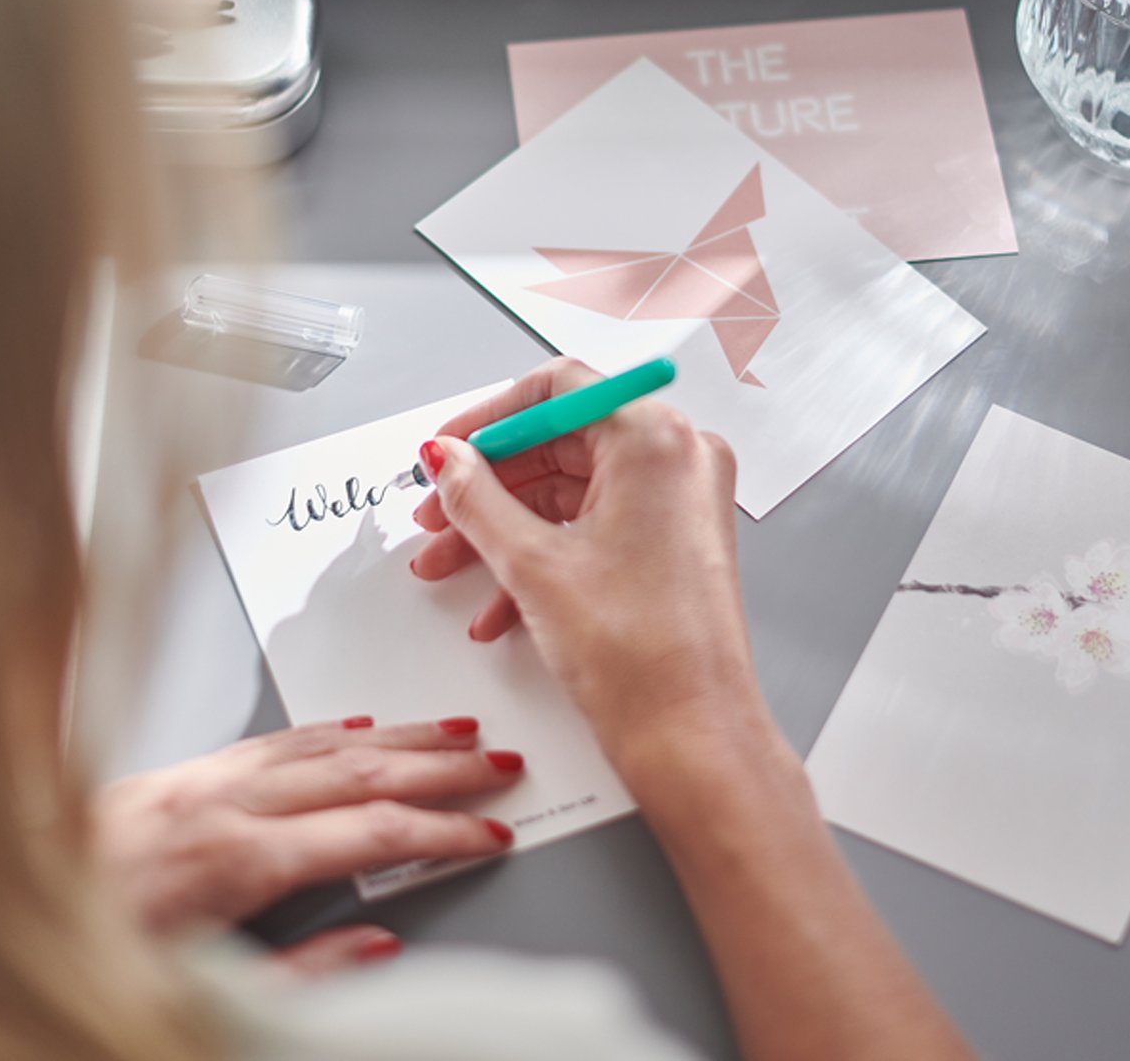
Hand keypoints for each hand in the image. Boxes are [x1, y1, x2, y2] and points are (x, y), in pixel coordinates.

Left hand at [94, 716, 521, 958]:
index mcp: (239, 861)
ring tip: (454, 730)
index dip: (444, 829)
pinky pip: (279, 735)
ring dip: (400, 734)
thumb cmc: (91, 952)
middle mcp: (229, 804)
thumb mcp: (201, 992)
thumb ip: (304, 976)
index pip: (373, 832)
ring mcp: (207, 778)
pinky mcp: (184, 770)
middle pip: (364, 771)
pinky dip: (332, 728)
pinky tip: (359, 725)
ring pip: (329, 741)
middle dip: (442, 765)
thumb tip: (380, 945)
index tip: (491, 831)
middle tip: (501, 762)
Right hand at [410, 359, 774, 776]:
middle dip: (488, 485)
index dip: (489, 419)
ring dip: (504, 528)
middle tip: (436, 514)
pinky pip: (595, 525)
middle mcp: (679, 457)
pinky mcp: (674, 540)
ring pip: (572, 490)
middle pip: (561, 441)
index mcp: (656, 438)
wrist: (693, 740)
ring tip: (448, 565)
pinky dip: (542, 554)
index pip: (557, 390)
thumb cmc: (641, 656)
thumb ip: (477, 498)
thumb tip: (448, 460)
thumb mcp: (532, 564)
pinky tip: (494, 603)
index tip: (446, 449)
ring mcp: (681, 501)